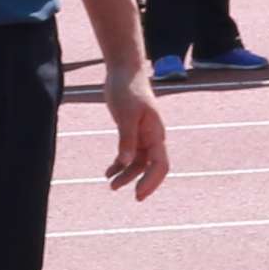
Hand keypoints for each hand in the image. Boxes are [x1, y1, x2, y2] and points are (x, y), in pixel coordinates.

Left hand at [101, 78, 170, 197]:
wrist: (123, 71)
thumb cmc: (127, 89)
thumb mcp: (126, 115)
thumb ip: (127, 139)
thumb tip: (127, 162)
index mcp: (156, 133)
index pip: (160, 164)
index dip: (152, 182)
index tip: (139, 194)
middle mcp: (153, 137)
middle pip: (151, 167)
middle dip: (142, 182)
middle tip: (133, 197)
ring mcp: (143, 135)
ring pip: (138, 163)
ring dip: (127, 175)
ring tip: (111, 184)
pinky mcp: (132, 132)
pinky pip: (129, 154)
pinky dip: (120, 164)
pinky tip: (108, 172)